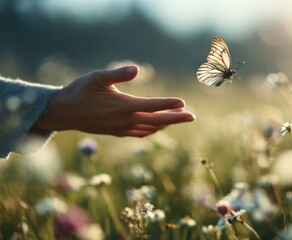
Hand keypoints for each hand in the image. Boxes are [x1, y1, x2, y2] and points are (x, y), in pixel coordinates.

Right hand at [34, 65, 194, 136]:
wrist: (63, 114)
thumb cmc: (79, 91)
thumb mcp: (96, 77)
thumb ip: (117, 74)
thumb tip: (136, 69)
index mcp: (123, 106)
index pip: (152, 106)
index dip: (169, 104)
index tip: (184, 103)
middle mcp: (125, 120)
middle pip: (157, 121)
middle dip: (177, 119)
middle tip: (194, 116)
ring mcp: (122, 129)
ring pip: (151, 129)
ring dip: (167, 124)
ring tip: (179, 118)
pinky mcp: (118, 133)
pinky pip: (141, 134)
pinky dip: (153, 130)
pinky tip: (159, 126)